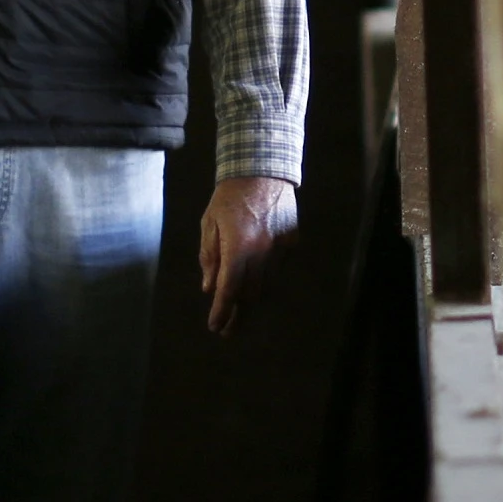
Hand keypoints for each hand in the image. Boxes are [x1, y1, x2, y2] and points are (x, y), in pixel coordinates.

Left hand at [199, 176, 298, 336]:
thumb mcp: (209, 225)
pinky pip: (277, 269)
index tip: (215, 327)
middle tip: (228, 330)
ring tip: (242, 316)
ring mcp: (280, 249)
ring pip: (267, 286)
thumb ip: (210, 258)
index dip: (221, 312)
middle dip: (238, 315)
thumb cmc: (228, 197)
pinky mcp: (292, 242)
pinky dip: (266, 281)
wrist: (262, 171)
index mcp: (238, 248)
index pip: (228, 290)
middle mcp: (261, 253)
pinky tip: (258, 287)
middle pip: (250, 294)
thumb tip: (210, 288)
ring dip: (253, 302)